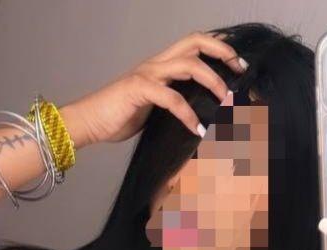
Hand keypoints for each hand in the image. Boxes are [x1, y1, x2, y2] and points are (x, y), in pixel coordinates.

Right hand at [66, 31, 246, 145]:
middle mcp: (155, 64)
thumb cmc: (117, 118)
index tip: (236, 63)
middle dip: (221, 51)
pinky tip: (197, 129)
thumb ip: (171, 105)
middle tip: (239, 69)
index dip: (217, 47)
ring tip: (225, 100)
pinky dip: (187, 113)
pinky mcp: (138, 90)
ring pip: (188, 65)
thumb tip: (196, 116)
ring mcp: (147, 75)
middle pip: (195, 43)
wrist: (88, 122)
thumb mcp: (152, 110)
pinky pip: (171, 98)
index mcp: (160, 66)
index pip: (193, 45)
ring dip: (211, 81)